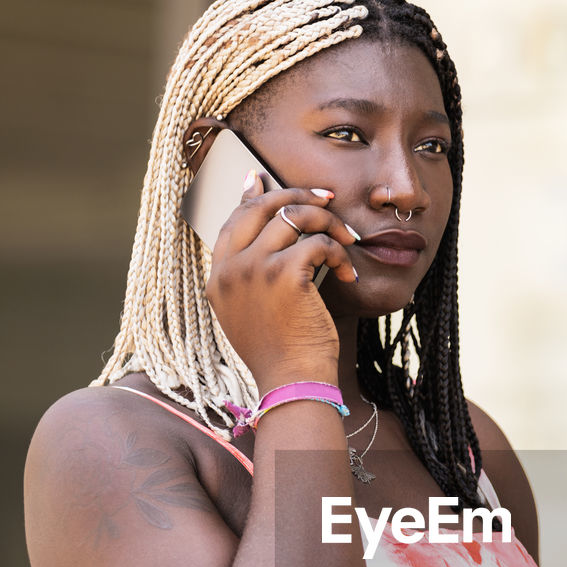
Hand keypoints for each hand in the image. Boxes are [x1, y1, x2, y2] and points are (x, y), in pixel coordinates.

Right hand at [205, 173, 358, 387]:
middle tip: (328, 200)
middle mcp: (231, 268)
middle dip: (299, 195)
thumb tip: (263, 237)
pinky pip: (319, 241)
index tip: (275, 183)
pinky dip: (340, 253)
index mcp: (218, 276)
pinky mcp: (284, 274)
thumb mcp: (252, 311)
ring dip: (329, 222)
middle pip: (262, 206)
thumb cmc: (280, 352)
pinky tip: (347, 275)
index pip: (234, 218)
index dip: (257, 196)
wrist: (291, 382)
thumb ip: (250, 272)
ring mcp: (254, 268)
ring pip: (295, 216)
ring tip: (347, 241)